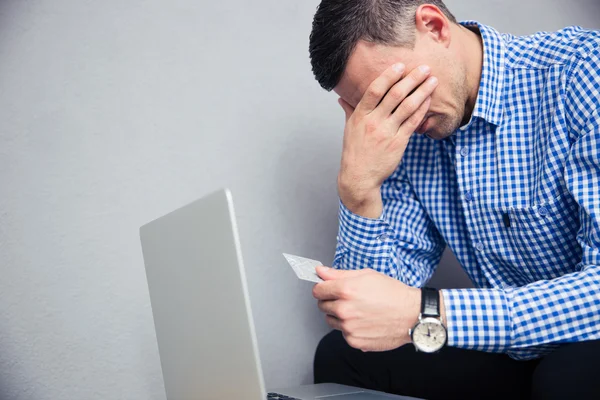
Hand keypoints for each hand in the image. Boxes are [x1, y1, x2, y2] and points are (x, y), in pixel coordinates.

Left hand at [312, 266, 420, 351]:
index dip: (323, 288)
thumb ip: (339, 274)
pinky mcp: (354, 340)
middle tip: (348, 300)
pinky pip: (343, 333)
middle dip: (331, 301)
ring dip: (339, 316)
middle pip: (322, 305)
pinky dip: (350, 329)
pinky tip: (364, 322)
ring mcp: (348, 327)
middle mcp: (344, 309)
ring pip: (331, 320)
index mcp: (346, 290)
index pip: (318, 290)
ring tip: (358, 311)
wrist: (411, 315)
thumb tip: (321, 271)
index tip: (328, 289)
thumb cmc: (393, 293)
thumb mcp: (367, 275)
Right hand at [337, 64, 437, 218]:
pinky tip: (428, 100)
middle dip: (412, 79)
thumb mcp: (349, 129)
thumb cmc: (354, 152)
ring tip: (433, 80)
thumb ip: (349, 110)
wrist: (359, 177)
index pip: (374, 90)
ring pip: (407, 107)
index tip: (400, 65)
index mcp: (360, 116)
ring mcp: (387, 133)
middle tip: (424, 68)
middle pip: (394, 95)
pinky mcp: (398, 143)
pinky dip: (421, 109)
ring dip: (422, 91)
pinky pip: (413, 123)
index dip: (388, 76)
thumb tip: (342, 98)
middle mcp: (374, 122)